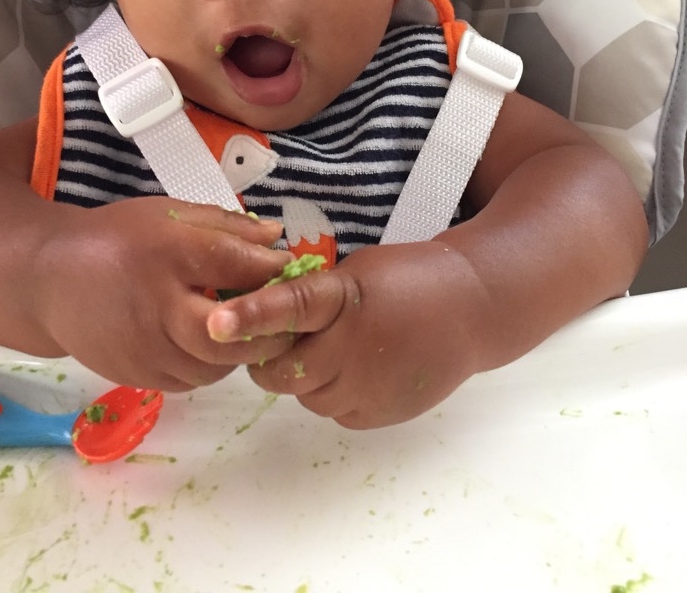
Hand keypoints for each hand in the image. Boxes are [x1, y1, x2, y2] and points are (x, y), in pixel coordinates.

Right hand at [34, 197, 295, 391]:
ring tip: (248, 328)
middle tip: (284, 315)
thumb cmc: (119, 239)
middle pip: (228, 336)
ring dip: (241, 351)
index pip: (233, 264)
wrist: (49, 280)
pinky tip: (211, 342)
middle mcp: (156, 307)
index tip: (289, 268)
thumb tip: (276, 236)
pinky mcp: (137, 377)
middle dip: (266, 329)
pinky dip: (211, 365)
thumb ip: (226, 226)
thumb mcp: (170, 215)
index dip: (270, 269)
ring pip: (214, 367)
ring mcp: (145, 349)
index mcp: (167, 254)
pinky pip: (191, 380)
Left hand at [206, 240, 488, 427]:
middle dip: (269, 357)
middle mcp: (353, 348)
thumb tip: (265, 317)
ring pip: (304, 395)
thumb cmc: (409, 277)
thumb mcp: (358, 270)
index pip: (290, 306)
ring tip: (331, 348)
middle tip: (277, 340)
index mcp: (347, 299)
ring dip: (303, 376)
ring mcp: (367, 388)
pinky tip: (356, 366)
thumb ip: (315, 295)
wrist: (472, 310)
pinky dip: (333, 392)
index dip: (249, 315)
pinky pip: (333, 410)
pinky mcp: (378, 415)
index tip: (214, 323)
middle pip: (281, 370)